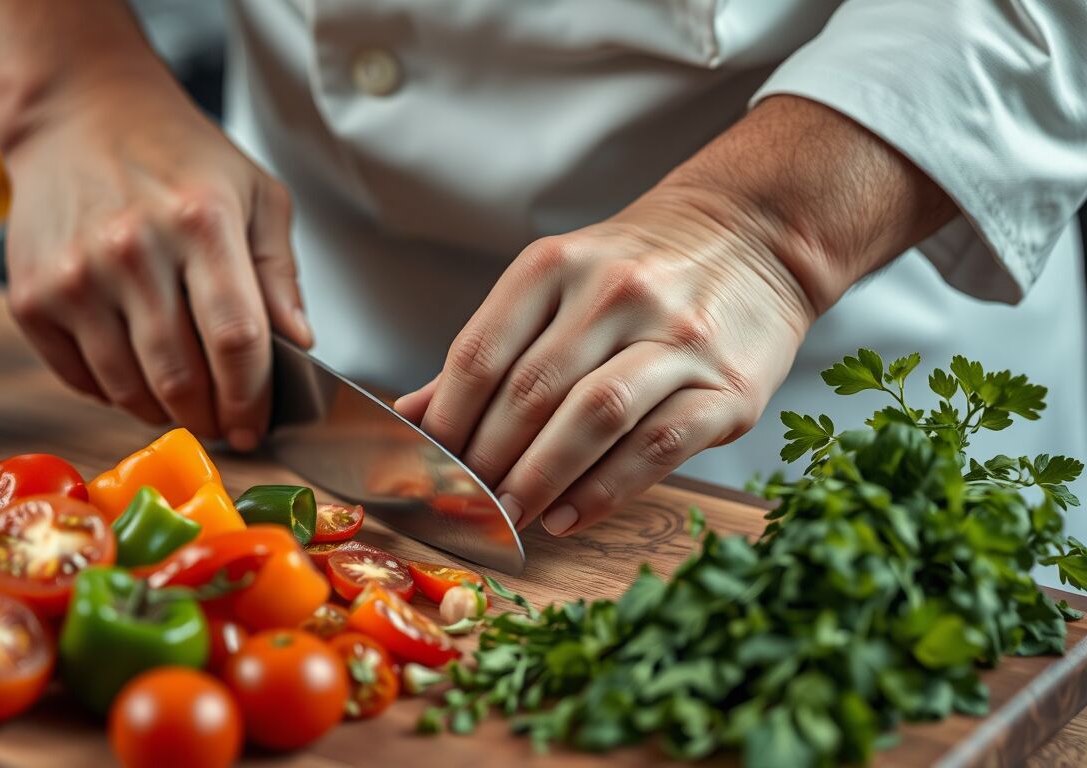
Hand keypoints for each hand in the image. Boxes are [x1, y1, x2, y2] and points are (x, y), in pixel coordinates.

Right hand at [2, 81, 310, 448]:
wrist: (77, 114)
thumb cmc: (176, 154)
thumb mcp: (256, 194)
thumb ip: (280, 275)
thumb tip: (298, 345)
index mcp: (201, 222)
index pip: (236, 339)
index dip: (252, 397)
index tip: (257, 423)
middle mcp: (132, 250)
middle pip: (181, 378)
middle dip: (211, 418)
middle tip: (225, 424)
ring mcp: (74, 277)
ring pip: (129, 390)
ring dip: (165, 413)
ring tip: (185, 402)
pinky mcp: (33, 297)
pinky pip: (82, 380)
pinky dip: (116, 392)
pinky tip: (136, 371)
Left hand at [397, 94, 958, 535]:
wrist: (754, 235)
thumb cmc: (639, 268)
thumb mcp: (555, 283)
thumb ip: (490, 348)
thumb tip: (414, 413)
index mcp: (557, 265)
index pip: (480, 354)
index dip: (446, 421)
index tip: (427, 466)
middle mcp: (615, 293)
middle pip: (529, 392)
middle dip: (486, 461)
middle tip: (463, 504)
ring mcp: (676, 338)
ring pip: (591, 417)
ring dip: (538, 479)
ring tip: (508, 518)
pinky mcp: (727, 387)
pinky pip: (655, 447)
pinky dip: (602, 491)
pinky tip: (566, 517)